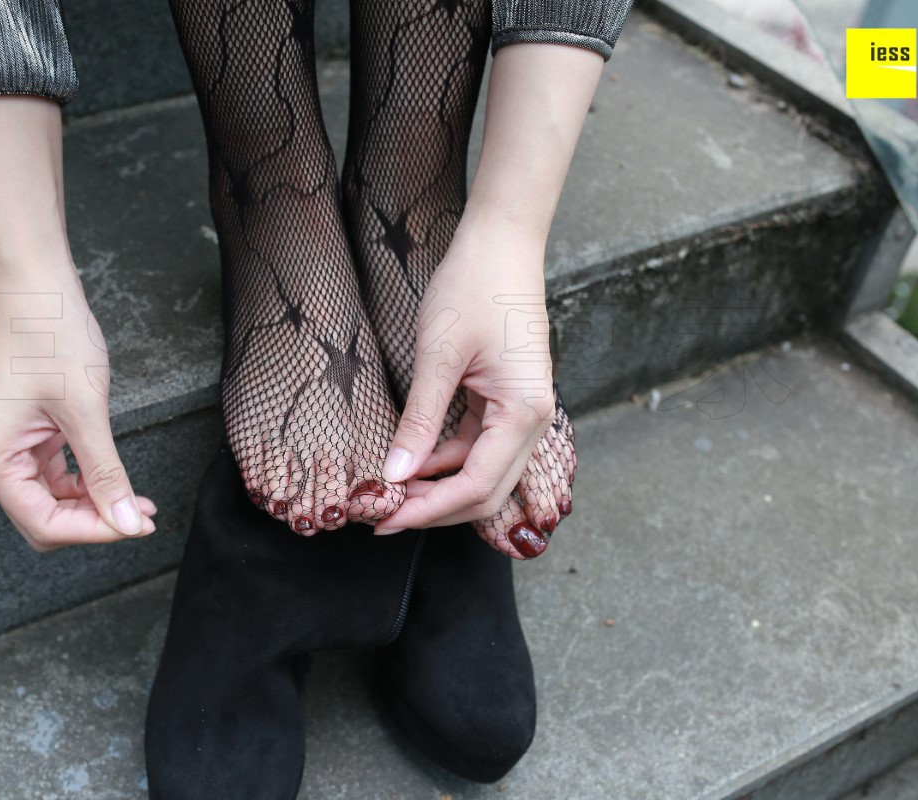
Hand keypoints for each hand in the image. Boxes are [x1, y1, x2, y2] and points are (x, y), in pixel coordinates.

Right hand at [0, 268, 155, 551]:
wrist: (34, 284)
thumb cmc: (51, 335)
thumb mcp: (86, 411)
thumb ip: (106, 473)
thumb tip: (128, 522)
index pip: (44, 523)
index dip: (93, 531)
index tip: (137, 525)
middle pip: (44, 519)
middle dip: (93, 522)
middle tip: (142, 516)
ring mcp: (6, 445)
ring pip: (51, 499)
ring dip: (93, 504)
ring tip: (138, 501)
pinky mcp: (24, 431)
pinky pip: (53, 473)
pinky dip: (84, 481)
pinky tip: (115, 478)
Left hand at [375, 215, 557, 531]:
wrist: (500, 242)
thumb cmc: (474, 286)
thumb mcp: (438, 356)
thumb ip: (419, 421)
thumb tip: (395, 476)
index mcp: (524, 412)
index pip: (476, 486)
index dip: (429, 511)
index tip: (386, 520)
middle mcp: (534, 420)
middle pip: (485, 492)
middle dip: (435, 511)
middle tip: (384, 519)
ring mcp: (523, 411)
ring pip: (482, 473)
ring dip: (439, 489)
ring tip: (391, 495)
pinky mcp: (508, 400)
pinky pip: (478, 446)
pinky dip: (446, 461)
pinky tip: (411, 464)